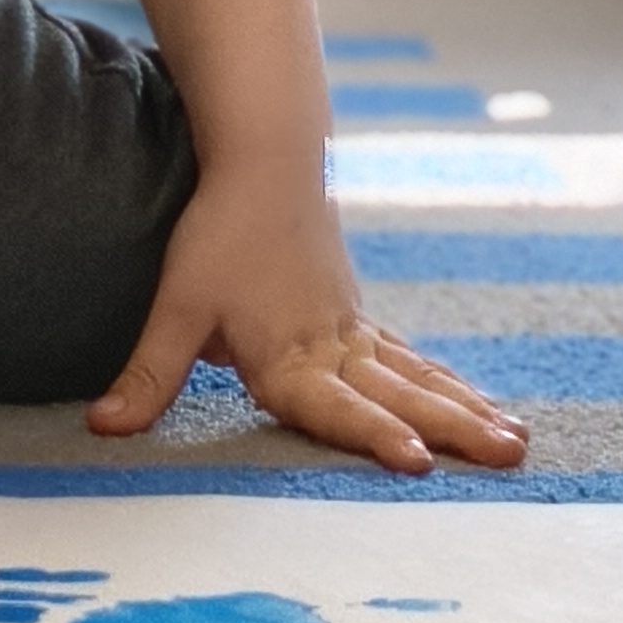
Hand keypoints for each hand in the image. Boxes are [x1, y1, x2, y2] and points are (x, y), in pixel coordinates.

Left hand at [89, 166, 527, 474]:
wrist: (264, 160)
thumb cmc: (218, 234)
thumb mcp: (176, 305)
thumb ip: (149, 374)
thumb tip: (104, 428)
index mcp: (289, 353)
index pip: (335, 406)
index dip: (373, 436)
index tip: (417, 462)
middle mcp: (331, 346)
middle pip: (399, 395)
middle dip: (454, 429)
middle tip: (509, 455)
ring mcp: (352, 330)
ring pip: (418, 377)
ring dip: (466, 409)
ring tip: (517, 440)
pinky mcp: (357, 317)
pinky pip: (410, 357)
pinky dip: (446, 384)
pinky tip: (481, 406)